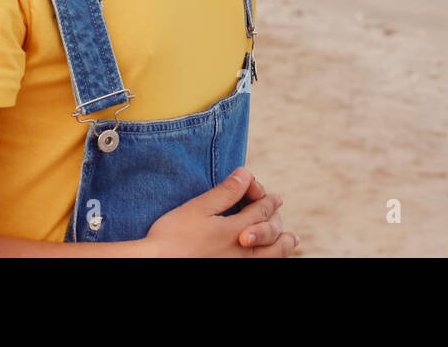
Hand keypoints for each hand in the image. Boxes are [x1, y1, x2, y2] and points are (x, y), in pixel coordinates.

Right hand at [144, 167, 298, 256]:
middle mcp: (242, 252)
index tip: (276, 197)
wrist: (157, 263)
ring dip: (281, 247)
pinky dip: (267, 260)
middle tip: (284, 219)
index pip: (261, 212)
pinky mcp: (229, 272)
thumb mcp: (198, 208)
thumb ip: (225, 192)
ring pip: (269, 258)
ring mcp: (237, 266)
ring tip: (290, 241)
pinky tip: (265, 258)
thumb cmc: (173, 235)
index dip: (269, 201)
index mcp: (236, 230)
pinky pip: (257, 267)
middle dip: (278, 223)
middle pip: (272, 236)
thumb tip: (246, 174)